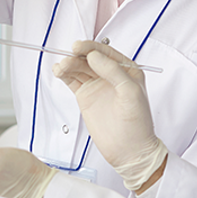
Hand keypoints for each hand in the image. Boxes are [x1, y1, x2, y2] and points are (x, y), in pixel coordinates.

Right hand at [52, 40, 167, 192]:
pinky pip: (73, 80)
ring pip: (79, 68)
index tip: (78, 47)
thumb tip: (94, 55)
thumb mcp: (130, 93)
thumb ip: (113, 71)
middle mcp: (111, 75)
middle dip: (76, 57)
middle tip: (67, 59)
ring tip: (61, 68)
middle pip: (89, 58)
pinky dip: (64, 74)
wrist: (129, 150)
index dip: (90, 47)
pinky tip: (58, 71)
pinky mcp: (86, 96)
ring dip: (68, 65)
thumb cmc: (137, 124)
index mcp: (126, 70)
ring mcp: (97, 85)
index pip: (105, 52)